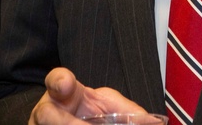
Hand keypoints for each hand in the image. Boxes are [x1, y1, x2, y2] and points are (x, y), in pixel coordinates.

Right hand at [29, 67, 147, 123]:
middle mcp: (46, 111)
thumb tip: (155, 121)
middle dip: (67, 122)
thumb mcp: (108, 106)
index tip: (66, 84)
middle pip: (47, 114)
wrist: (76, 120)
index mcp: (62, 93)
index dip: (58, 80)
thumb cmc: (88, 112)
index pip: (56, 79)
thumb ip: (127, 111)